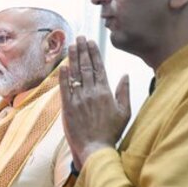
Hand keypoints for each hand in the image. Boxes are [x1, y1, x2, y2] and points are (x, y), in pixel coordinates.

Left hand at [59, 37, 131, 168]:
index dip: (94, 53)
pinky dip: (63, 76)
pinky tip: (62, 65)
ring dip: (73, 58)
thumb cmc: (111, 132)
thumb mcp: (124, 112)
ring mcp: (79, 99)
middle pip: (87, 67)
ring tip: (71, 45)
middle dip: (83, 50)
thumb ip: (124, 92)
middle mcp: (92, 93)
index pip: (100, 67)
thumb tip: (125, 75)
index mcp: (106, 92)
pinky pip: (65, 88)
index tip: (91, 42)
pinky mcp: (68, 107)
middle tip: (79, 37)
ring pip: (76, 74)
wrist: (95, 148)